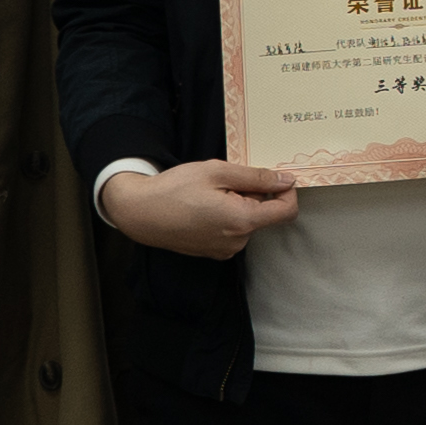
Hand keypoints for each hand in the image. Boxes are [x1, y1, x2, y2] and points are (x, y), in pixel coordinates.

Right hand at [99, 159, 299, 257]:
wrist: (138, 213)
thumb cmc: (175, 189)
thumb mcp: (218, 172)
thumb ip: (256, 177)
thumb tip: (287, 180)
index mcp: (242, 222)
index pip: (287, 211)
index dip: (286, 191)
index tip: (271, 177)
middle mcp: (237, 242)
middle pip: (266, 214)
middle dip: (255, 195)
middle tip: (226, 182)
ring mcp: (224, 250)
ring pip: (248, 221)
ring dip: (239, 204)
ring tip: (211, 194)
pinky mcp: (212, 252)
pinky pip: (233, 231)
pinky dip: (228, 216)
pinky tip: (205, 207)